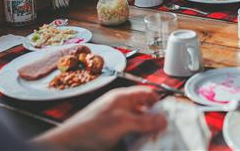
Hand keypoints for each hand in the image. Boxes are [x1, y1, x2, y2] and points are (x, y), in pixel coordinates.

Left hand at [33, 86, 165, 149]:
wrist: (68, 145)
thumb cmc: (90, 129)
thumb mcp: (123, 123)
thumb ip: (144, 121)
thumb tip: (163, 119)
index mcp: (122, 97)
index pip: (147, 93)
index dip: (159, 102)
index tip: (171, 113)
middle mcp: (119, 106)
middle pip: (144, 109)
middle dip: (154, 119)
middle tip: (165, 130)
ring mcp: (114, 121)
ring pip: (137, 124)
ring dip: (145, 132)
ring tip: (155, 140)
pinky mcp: (110, 134)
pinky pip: (129, 135)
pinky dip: (136, 139)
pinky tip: (139, 145)